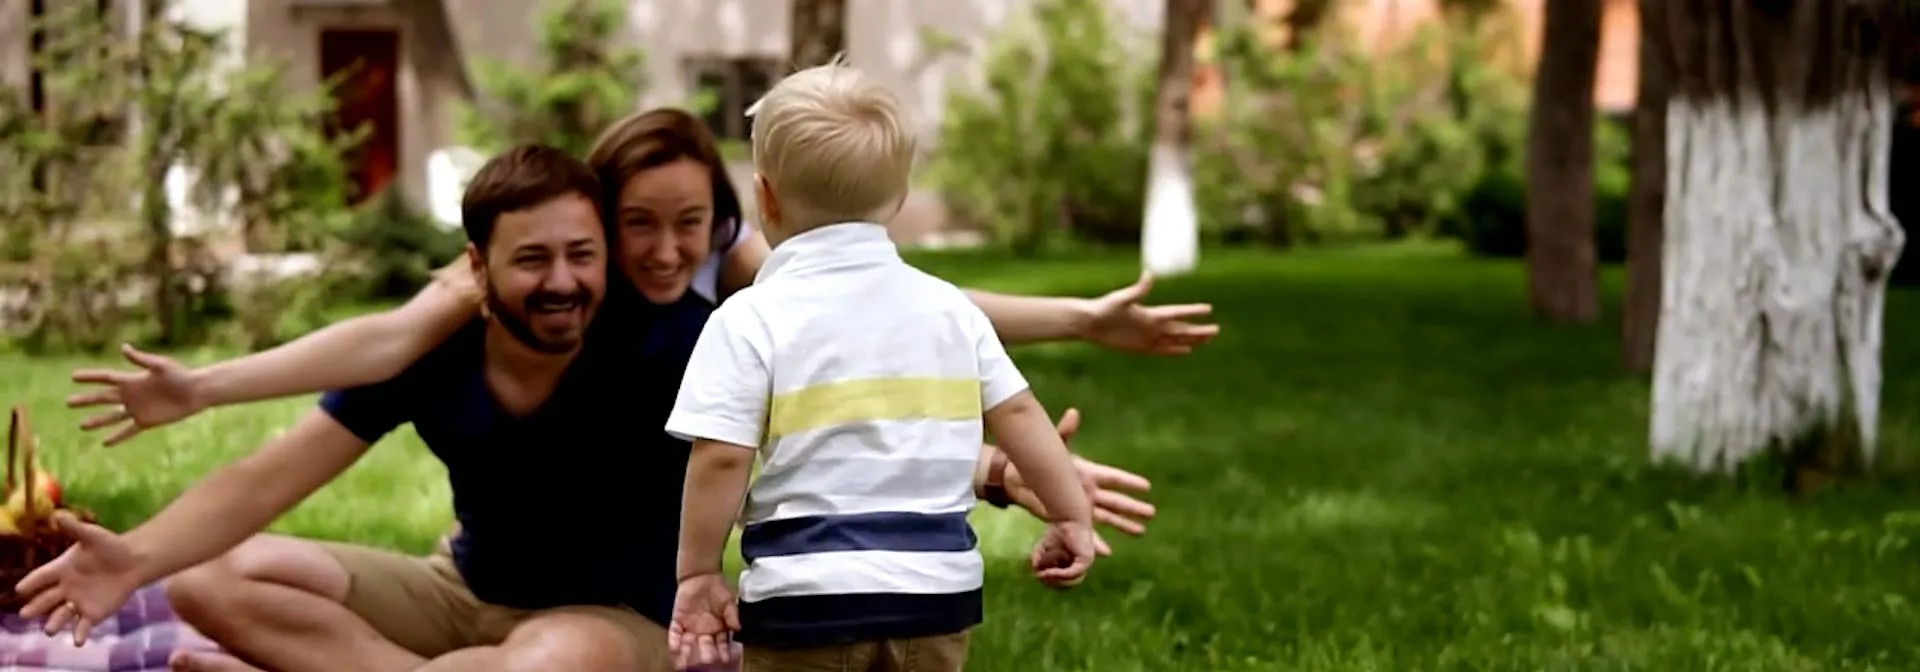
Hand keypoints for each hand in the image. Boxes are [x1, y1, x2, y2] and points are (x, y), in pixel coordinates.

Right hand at [15, 512, 145, 645]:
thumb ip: (75, 528)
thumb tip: (57, 515)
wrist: (134, 561)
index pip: (41, 577)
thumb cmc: (110, 546)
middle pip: (45, 600)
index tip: (20, 590)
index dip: (30, 583)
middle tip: (25, 614)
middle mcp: (64, 588)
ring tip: (49, 630)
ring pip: (60, 615)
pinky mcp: (92, 614)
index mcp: (61, 569)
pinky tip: (78, 640)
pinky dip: (79, 634)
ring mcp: (76, 602)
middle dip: (35, 607)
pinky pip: (82, 626)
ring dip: (54, 623)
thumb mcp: (93, 535)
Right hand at [66, 343, 201, 446]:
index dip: (90, 377)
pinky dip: (117, 437)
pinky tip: (105, 443)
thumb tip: (123, 347)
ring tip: (81, 425)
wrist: (196, 392)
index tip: (73, 377)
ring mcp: (137, 409)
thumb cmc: (180, 376)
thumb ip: (141, 359)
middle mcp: (131, 395)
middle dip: (86, 400)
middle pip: (103, 398)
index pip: (106, 378)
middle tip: (68, 402)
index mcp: (132, 380)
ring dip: (97, 421)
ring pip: (111, 417)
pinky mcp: (146, 422)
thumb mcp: (160, 366)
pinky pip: (128, 431)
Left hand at [668, 573, 739, 669]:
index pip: (721, 643)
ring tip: (683, 665)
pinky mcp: (678, 620)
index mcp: (718, 629)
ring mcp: (690, 627)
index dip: (723, 650)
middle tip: (707, 661)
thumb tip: (738, 628)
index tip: (725, 658)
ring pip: (688, 643)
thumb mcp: (729, 602)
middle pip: (704, 646)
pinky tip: (674, 648)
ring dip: (685, 654)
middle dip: (706, 653)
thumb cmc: (718, 589)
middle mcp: (704, 632)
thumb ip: (732, 615)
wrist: (701, 576)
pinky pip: (675, 633)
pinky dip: (674, 641)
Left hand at [1002, 408, 1156, 554]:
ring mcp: (1079, 506)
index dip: (1129, 482)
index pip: (1113, 478)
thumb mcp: (1053, 446)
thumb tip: (1073, 413)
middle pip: (1115, 500)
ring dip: (1123, 525)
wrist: (1017, 478)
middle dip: (1133, 507)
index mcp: (1088, 473)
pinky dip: (1096, 542)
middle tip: (1151, 513)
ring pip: (1107, 518)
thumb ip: (1064, 432)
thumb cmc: (1037, 459)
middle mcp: (1088, 491)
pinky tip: (1107, 552)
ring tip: (1141, 531)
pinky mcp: (1068, 518)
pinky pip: (1086, 533)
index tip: (1147, 487)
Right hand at [1031, 520, 1096, 588]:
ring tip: (1042, 573)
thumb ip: (1038, 560)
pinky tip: (1047, 573)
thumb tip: (1036, 573)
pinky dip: (1058, 574)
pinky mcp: (1086, 560)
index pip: (1063, 584)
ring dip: (1054, 577)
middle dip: (1051, 581)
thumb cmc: (1057, 531)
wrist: (1068, 518)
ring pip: (1069, 582)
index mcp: (1074, 567)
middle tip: (1039, 576)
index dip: (1050, 582)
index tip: (1038, 575)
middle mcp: (1081, 567)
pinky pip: (1072, 573)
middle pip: (1066, 586)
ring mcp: (1085, 565)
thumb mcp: (1043, 548)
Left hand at [1078, 271, 1217, 354]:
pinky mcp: (1141, 347)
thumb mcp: (1121, 299)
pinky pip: (1162, 350)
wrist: (1090, 322)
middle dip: (1199, 330)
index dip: (1192, 311)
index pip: (1177, 313)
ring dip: (1191, 340)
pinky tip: (1187, 351)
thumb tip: (1149, 274)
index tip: (1209, 308)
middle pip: (1181, 329)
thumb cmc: (1104, 308)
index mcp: (1151, 313)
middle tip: (1216, 330)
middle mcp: (1152, 325)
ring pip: (1175, 340)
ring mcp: (1148, 337)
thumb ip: (1138, 290)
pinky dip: (1175, 351)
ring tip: (1207, 339)